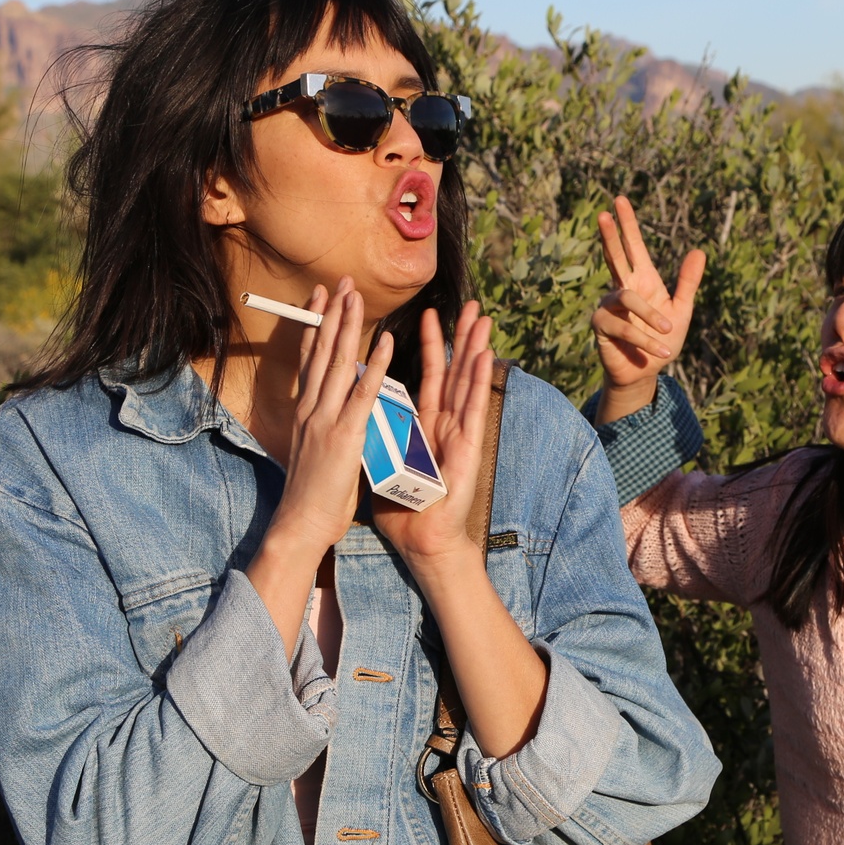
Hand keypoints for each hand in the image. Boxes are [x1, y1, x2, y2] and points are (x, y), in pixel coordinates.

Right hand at [266, 278, 393, 559]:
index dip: (317, 327)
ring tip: (354, 295)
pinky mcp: (345, 435)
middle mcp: (311, 408)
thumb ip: (327, 425)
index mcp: (306, 412)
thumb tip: (337, 409)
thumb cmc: (313, 494)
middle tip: (339, 281)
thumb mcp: (317, 450)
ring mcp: (326, 419)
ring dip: (348, 326)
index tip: (321, 298)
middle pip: (321, 351)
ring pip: (337, 362)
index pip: (310, 360)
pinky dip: (375, 365)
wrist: (302, 523)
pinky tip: (386, 342)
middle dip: (331, 314)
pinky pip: (363, 393)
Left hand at [372, 303, 497, 573]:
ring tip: (484, 319)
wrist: (420, 540)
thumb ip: (377, 435)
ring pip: (468, 384)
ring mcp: (460, 436)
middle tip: (472, 304)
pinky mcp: (468, 450)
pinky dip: (477, 383)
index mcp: (425, 424)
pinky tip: (484, 359)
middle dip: (462, 337)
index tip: (428, 315)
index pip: (429, 376)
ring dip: (476, 350)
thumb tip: (360, 415)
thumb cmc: (402, 507)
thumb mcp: (383, 461)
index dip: (430, 345)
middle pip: (455, 372)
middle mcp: (446, 425)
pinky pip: (472, 410)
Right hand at [591, 195, 703, 422]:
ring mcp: (609, 306)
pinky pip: (624, 326)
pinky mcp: (602, 325)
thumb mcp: (681, 310)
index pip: (633, 247)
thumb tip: (699, 250)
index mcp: (643, 280)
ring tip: (669, 332)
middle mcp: (623, 288)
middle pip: (614, 256)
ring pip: (627, 299)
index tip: (620, 200)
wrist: (647, 372)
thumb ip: (688, 282)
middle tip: (604, 213)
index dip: (628, 224)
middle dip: (611, 236)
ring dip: (651, 316)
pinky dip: (645, 339)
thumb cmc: (661, 339)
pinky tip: (661, 349)